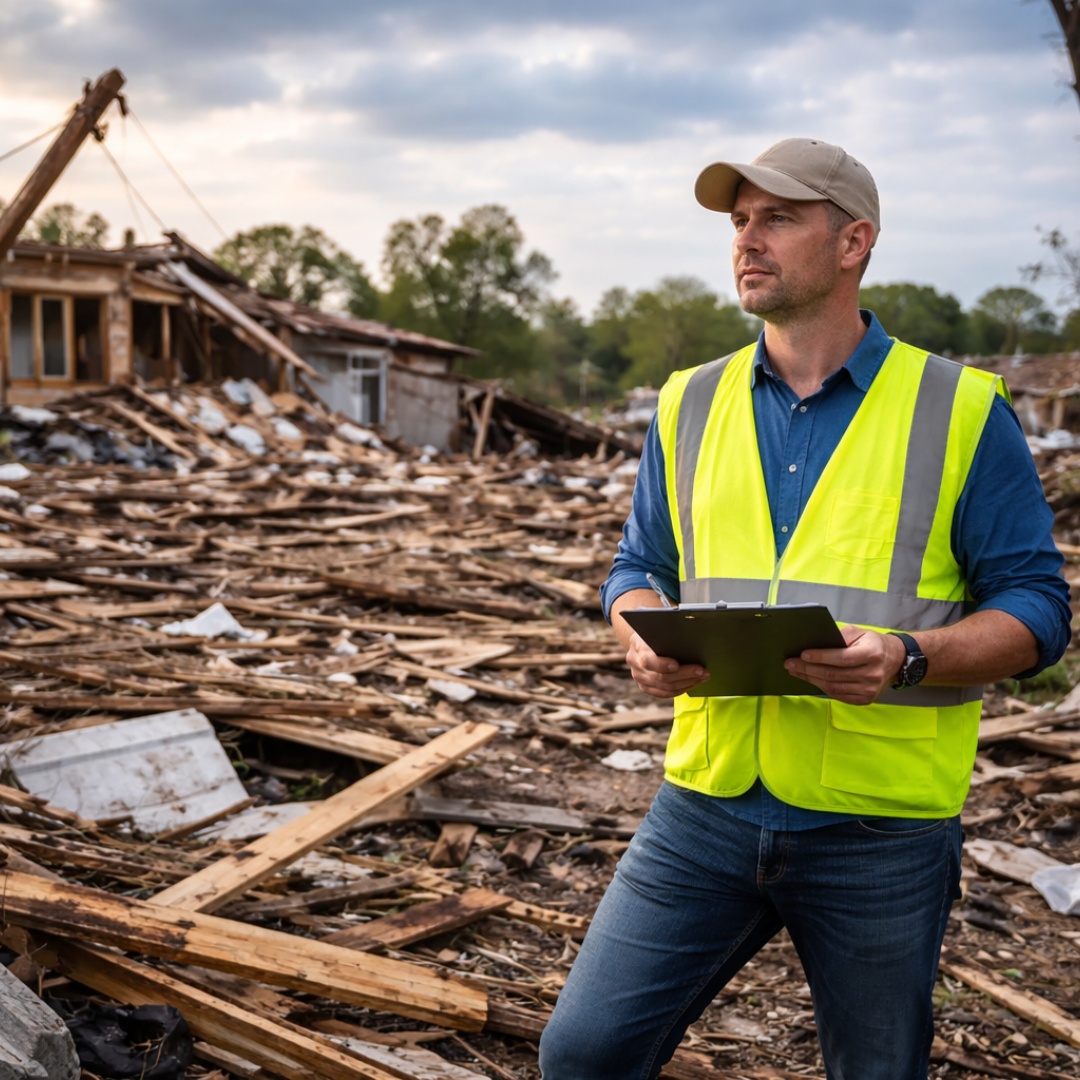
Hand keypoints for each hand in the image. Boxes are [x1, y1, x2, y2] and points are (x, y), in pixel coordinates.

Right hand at [625, 631, 709, 698]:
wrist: (641, 641)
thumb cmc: (654, 632)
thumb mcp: (658, 628)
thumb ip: (668, 634)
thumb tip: (691, 638)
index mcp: (637, 647)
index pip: (648, 660)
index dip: (663, 665)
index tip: (678, 665)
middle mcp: (636, 665)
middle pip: (661, 677)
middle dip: (685, 675)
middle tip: (702, 671)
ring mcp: (640, 678)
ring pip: (666, 688)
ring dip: (687, 683)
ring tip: (702, 677)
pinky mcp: (645, 687)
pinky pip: (664, 693)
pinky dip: (680, 690)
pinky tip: (692, 683)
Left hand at [784, 625, 905, 704]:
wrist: (896, 661)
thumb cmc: (873, 644)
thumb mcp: (860, 633)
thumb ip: (841, 636)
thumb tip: (818, 642)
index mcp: (871, 654)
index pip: (841, 658)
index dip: (820, 657)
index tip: (802, 654)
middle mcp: (872, 674)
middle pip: (834, 674)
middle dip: (808, 669)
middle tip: (790, 664)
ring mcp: (869, 689)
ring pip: (833, 687)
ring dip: (811, 679)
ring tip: (796, 672)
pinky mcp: (865, 699)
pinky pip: (838, 695)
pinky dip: (822, 688)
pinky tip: (811, 680)